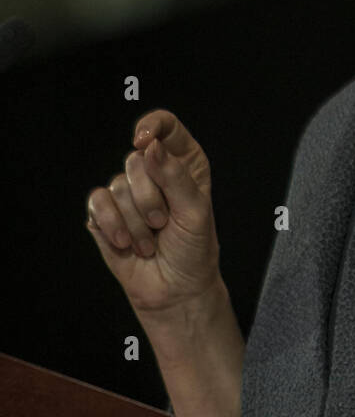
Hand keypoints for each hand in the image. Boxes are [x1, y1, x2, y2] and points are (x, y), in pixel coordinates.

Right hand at [85, 109, 221, 315]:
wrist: (175, 289)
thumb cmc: (193, 250)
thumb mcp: (196, 212)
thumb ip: (175, 176)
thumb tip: (151, 146)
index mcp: (182, 164)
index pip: (165, 127)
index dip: (152, 127)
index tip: (143, 141)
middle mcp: (153, 173)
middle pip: (136, 159)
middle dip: (150, 198)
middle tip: (164, 223)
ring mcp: (126, 192)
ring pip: (117, 185)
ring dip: (137, 222)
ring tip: (151, 241)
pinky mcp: (104, 213)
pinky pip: (98, 202)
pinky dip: (114, 225)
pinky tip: (127, 243)